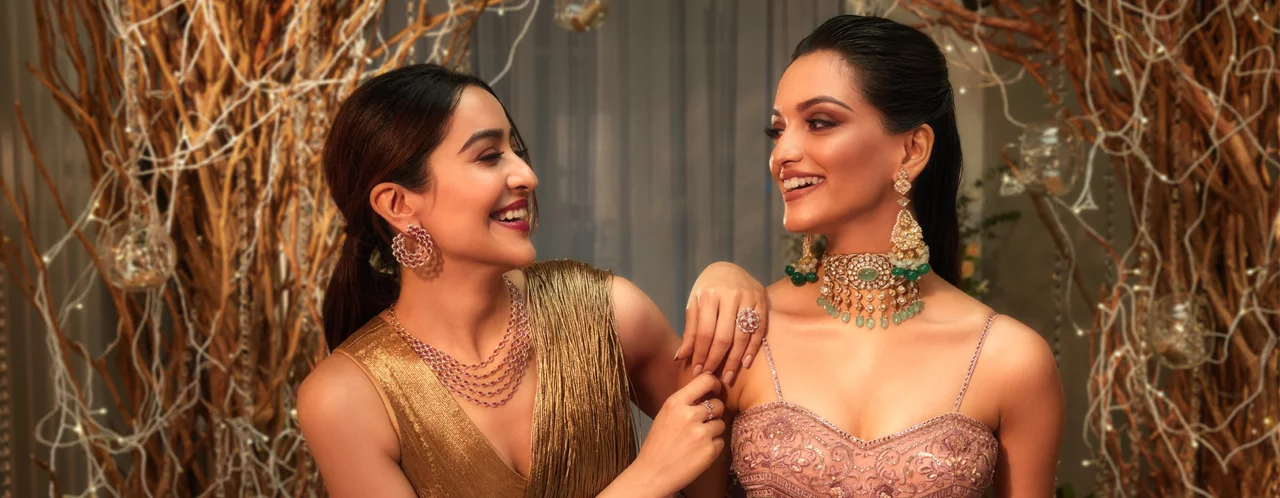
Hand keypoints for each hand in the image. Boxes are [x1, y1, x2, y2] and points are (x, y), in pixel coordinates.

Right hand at [630, 374, 725, 496]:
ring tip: (696, 441)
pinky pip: (721, 441)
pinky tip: (698, 452)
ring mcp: (701, 433)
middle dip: (714, 413)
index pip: (705, 380)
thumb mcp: (665, 415)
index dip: (715, 384)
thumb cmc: (657, 445)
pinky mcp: (709, 451)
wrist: (652, 474)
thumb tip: (707, 391)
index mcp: (675, 403)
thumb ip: (684, 403)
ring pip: (721, 424)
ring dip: (713, 431)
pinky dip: (713, 447)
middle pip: (718, 404)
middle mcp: (689, 415)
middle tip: (702, 424)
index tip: (716, 390)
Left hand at [676, 262, 767, 384]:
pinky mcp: (762, 301)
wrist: (728, 268)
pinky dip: (752, 349)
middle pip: (724, 337)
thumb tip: (680, 358)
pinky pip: (759, 330)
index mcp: (708, 296)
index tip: (698, 371)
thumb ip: (690, 330)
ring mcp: (748, 298)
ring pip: (742, 336)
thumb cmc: (707, 289)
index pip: (705, 333)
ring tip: (728, 376)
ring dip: (735, 360)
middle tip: (712, 377)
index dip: (701, 355)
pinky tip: (745, 363)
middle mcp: (729, 296)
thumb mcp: (694, 304)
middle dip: (716, 360)